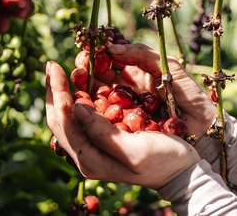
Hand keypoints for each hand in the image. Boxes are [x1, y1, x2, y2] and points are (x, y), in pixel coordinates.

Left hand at [46, 61, 200, 189]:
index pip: (62, 121)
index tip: (55, 66)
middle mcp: (86, 154)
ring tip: (63, 68)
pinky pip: (84, 115)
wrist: (184, 171)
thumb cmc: (165, 161)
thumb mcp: (136, 150)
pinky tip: (83, 80)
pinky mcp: (104, 138)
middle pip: (59, 117)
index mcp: (90, 158)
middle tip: (52, 64)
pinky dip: (79, 95)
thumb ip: (103, 133)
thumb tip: (76, 107)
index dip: (57, 92)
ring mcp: (93, 146)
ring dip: (64, 91)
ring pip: (69, 115)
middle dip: (55, 89)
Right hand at [71, 43, 215, 138]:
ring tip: (80, 80)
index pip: (110, 59)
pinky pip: (102, 118)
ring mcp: (122, 110)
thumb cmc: (190, 98)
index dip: (97, 53)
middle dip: (86, 69)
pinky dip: (90, 110)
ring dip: (84, 87)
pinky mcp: (122, 128)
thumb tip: (111, 47)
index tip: (89, 48)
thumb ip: (142, 54)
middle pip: (98, 77)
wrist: (204, 132)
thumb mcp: (168, 68)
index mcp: (136, 73)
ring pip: (96, 96)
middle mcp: (125, 91)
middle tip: (81, 65)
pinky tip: (83, 103)